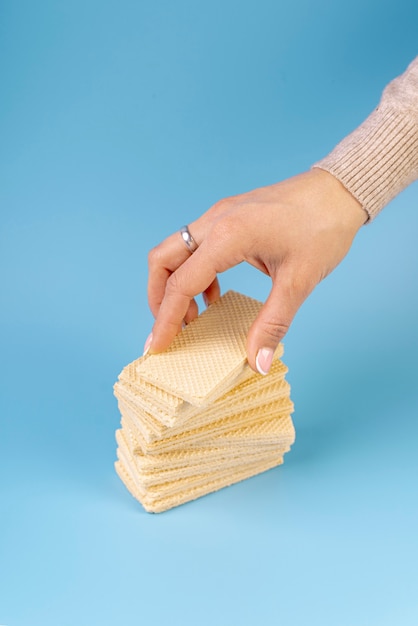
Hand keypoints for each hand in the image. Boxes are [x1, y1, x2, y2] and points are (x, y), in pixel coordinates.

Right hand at [146, 168, 366, 373]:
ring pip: (176, 250)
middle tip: (169, 330)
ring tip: (192, 319)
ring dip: (175, 285)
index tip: (156, 346)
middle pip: (163, 260)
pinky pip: (197, 246)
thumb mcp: (299, 281)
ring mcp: (220, 215)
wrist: (339, 191)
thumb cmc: (323, 228)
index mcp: (228, 236)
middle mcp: (215, 221)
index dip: (165, 319)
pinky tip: (214, 297)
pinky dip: (195, 273)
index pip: (181, 283)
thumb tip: (258, 363)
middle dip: (158, 298)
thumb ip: (273, 324)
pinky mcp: (229, 216)